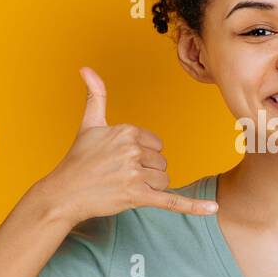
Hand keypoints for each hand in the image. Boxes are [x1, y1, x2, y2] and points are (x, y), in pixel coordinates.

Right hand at [38, 66, 218, 224]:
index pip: (156, 145)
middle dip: (145, 172)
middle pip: (161, 163)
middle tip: (118, 176)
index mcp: (127, 130)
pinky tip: (213, 208)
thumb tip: (86, 68)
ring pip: (164, 180)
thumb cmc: (77, 160)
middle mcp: (132, 150)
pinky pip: (172, 201)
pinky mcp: (137, 197)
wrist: (63, 193)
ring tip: (122, 187)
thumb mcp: (89, 124)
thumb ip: (95, 95)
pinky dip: (193, 206)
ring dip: (148, 187)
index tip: (119, 161)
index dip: (141, 155)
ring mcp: (135, 174)